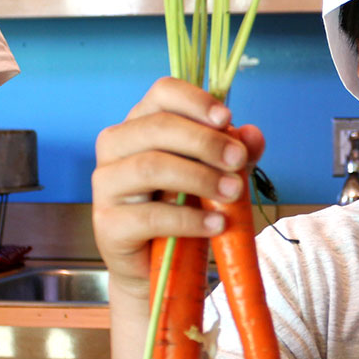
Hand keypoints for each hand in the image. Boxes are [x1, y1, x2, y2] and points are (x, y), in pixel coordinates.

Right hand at [91, 77, 264, 298]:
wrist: (160, 265)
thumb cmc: (185, 208)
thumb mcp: (218, 173)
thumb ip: (236, 151)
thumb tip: (252, 134)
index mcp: (141, 124)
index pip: (162, 93)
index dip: (195, 101)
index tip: (227, 118)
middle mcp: (115, 147)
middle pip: (157, 128)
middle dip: (205, 142)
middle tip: (238, 160)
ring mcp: (106, 185)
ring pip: (151, 166)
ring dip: (200, 177)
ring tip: (233, 193)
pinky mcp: (108, 224)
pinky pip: (150, 215)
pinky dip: (189, 219)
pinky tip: (216, 224)